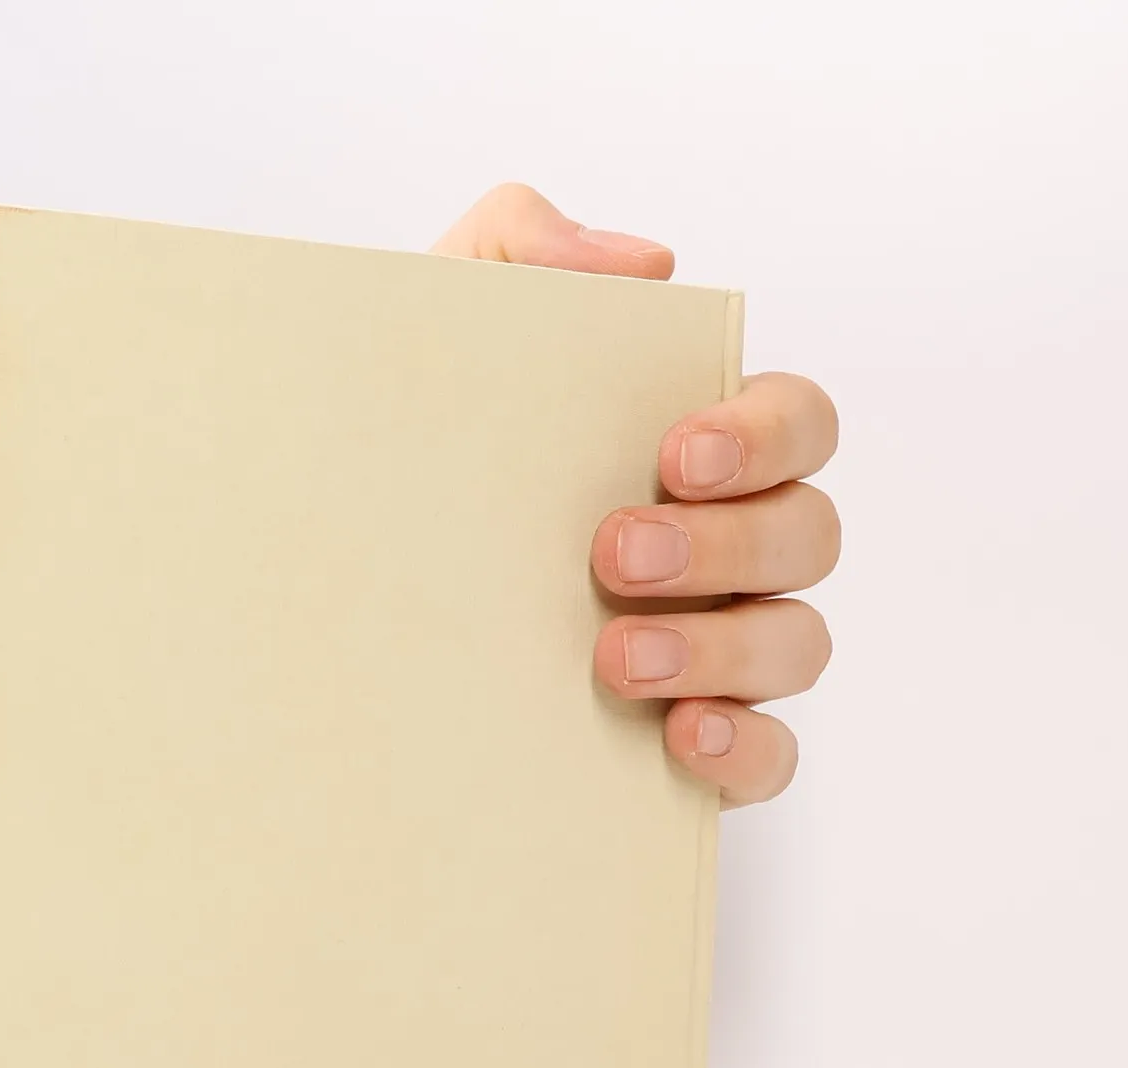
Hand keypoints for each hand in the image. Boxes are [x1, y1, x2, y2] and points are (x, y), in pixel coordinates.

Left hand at [432, 185, 838, 806]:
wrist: (319, 594)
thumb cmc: (407, 455)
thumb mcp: (435, 331)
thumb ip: (518, 248)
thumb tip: (643, 265)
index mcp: (694, 452)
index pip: (797, 423)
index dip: (766, 431)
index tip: (677, 451)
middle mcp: (726, 550)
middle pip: (808, 535)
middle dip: (726, 544)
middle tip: (612, 553)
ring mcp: (719, 652)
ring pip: (797, 646)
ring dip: (723, 650)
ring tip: (615, 658)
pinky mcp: (693, 745)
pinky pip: (770, 760)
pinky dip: (744, 750)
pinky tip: (680, 738)